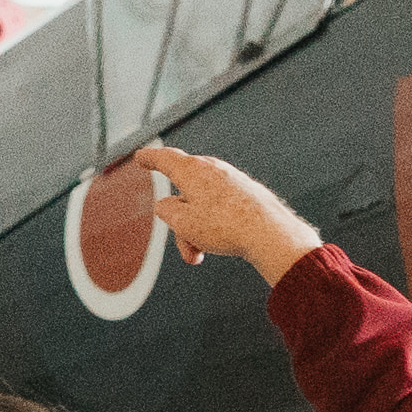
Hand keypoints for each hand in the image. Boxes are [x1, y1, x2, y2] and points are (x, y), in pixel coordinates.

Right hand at [125, 148, 318, 279]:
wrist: (270, 234)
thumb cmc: (227, 226)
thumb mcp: (183, 222)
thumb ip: (166, 210)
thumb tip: (167, 205)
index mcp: (193, 170)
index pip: (165, 159)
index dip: (149, 158)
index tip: (141, 157)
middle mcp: (213, 169)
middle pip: (183, 194)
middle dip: (181, 225)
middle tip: (187, 251)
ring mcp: (231, 180)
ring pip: (201, 206)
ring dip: (197, 231)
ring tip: (201, 254)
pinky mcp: (246, 193)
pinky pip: (220, 209)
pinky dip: (215, 227)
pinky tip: (224, 243)